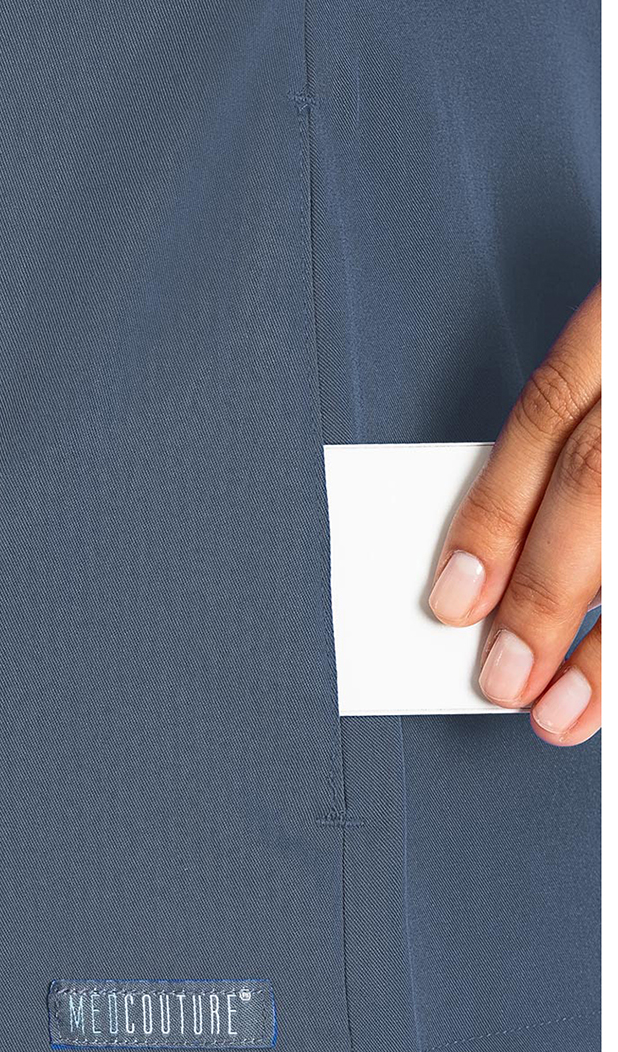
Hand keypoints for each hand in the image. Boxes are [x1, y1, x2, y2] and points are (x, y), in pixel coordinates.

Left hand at [427, 284, 600, 745]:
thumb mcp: (617, 341)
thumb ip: (579, 424)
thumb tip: (496, 549)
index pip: (546, 418)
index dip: (491, 515)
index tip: (450, 599)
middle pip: (602, 484)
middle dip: (542, 593)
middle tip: (499, 679)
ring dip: (612, 642)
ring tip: (565, 710)